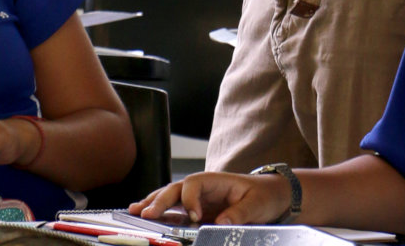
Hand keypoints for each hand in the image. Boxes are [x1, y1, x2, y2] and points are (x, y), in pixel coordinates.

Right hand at [130, 172, 290, 225]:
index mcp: (214, 180)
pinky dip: (160, 211)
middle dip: (159, 200)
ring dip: (153, 202)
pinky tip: (145, 214)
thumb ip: (238, 213)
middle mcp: (202, 186)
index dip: (190, 200)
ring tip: (134, 210)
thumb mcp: (255, 204)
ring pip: (170, 196)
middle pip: (175, 188)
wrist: (271, 194)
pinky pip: (175, 209)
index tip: (195, 217)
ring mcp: (198, 197)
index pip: (193, 184)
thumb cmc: (262, 195)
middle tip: (145, 213)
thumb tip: (221, 223)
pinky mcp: (197, 209)